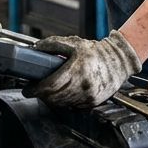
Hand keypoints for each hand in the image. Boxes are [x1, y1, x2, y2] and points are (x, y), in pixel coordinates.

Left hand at [27, 30, 141, 107]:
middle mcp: (84, 86)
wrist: (119, 61)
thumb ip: (52, 44)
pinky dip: (64, 100)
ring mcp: (89, 96)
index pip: (50, 85)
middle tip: (35, 89)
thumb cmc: (97, 52)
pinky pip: (72, 105)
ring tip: (48, 90)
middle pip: (54, 97)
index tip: (28, 89)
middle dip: (41, 94)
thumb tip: (36, 48)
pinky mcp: (93, 102)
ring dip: (51, 98)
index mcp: (77, 69)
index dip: (36, 89)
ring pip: (62, 103)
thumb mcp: (73, 43)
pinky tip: (63, 92)